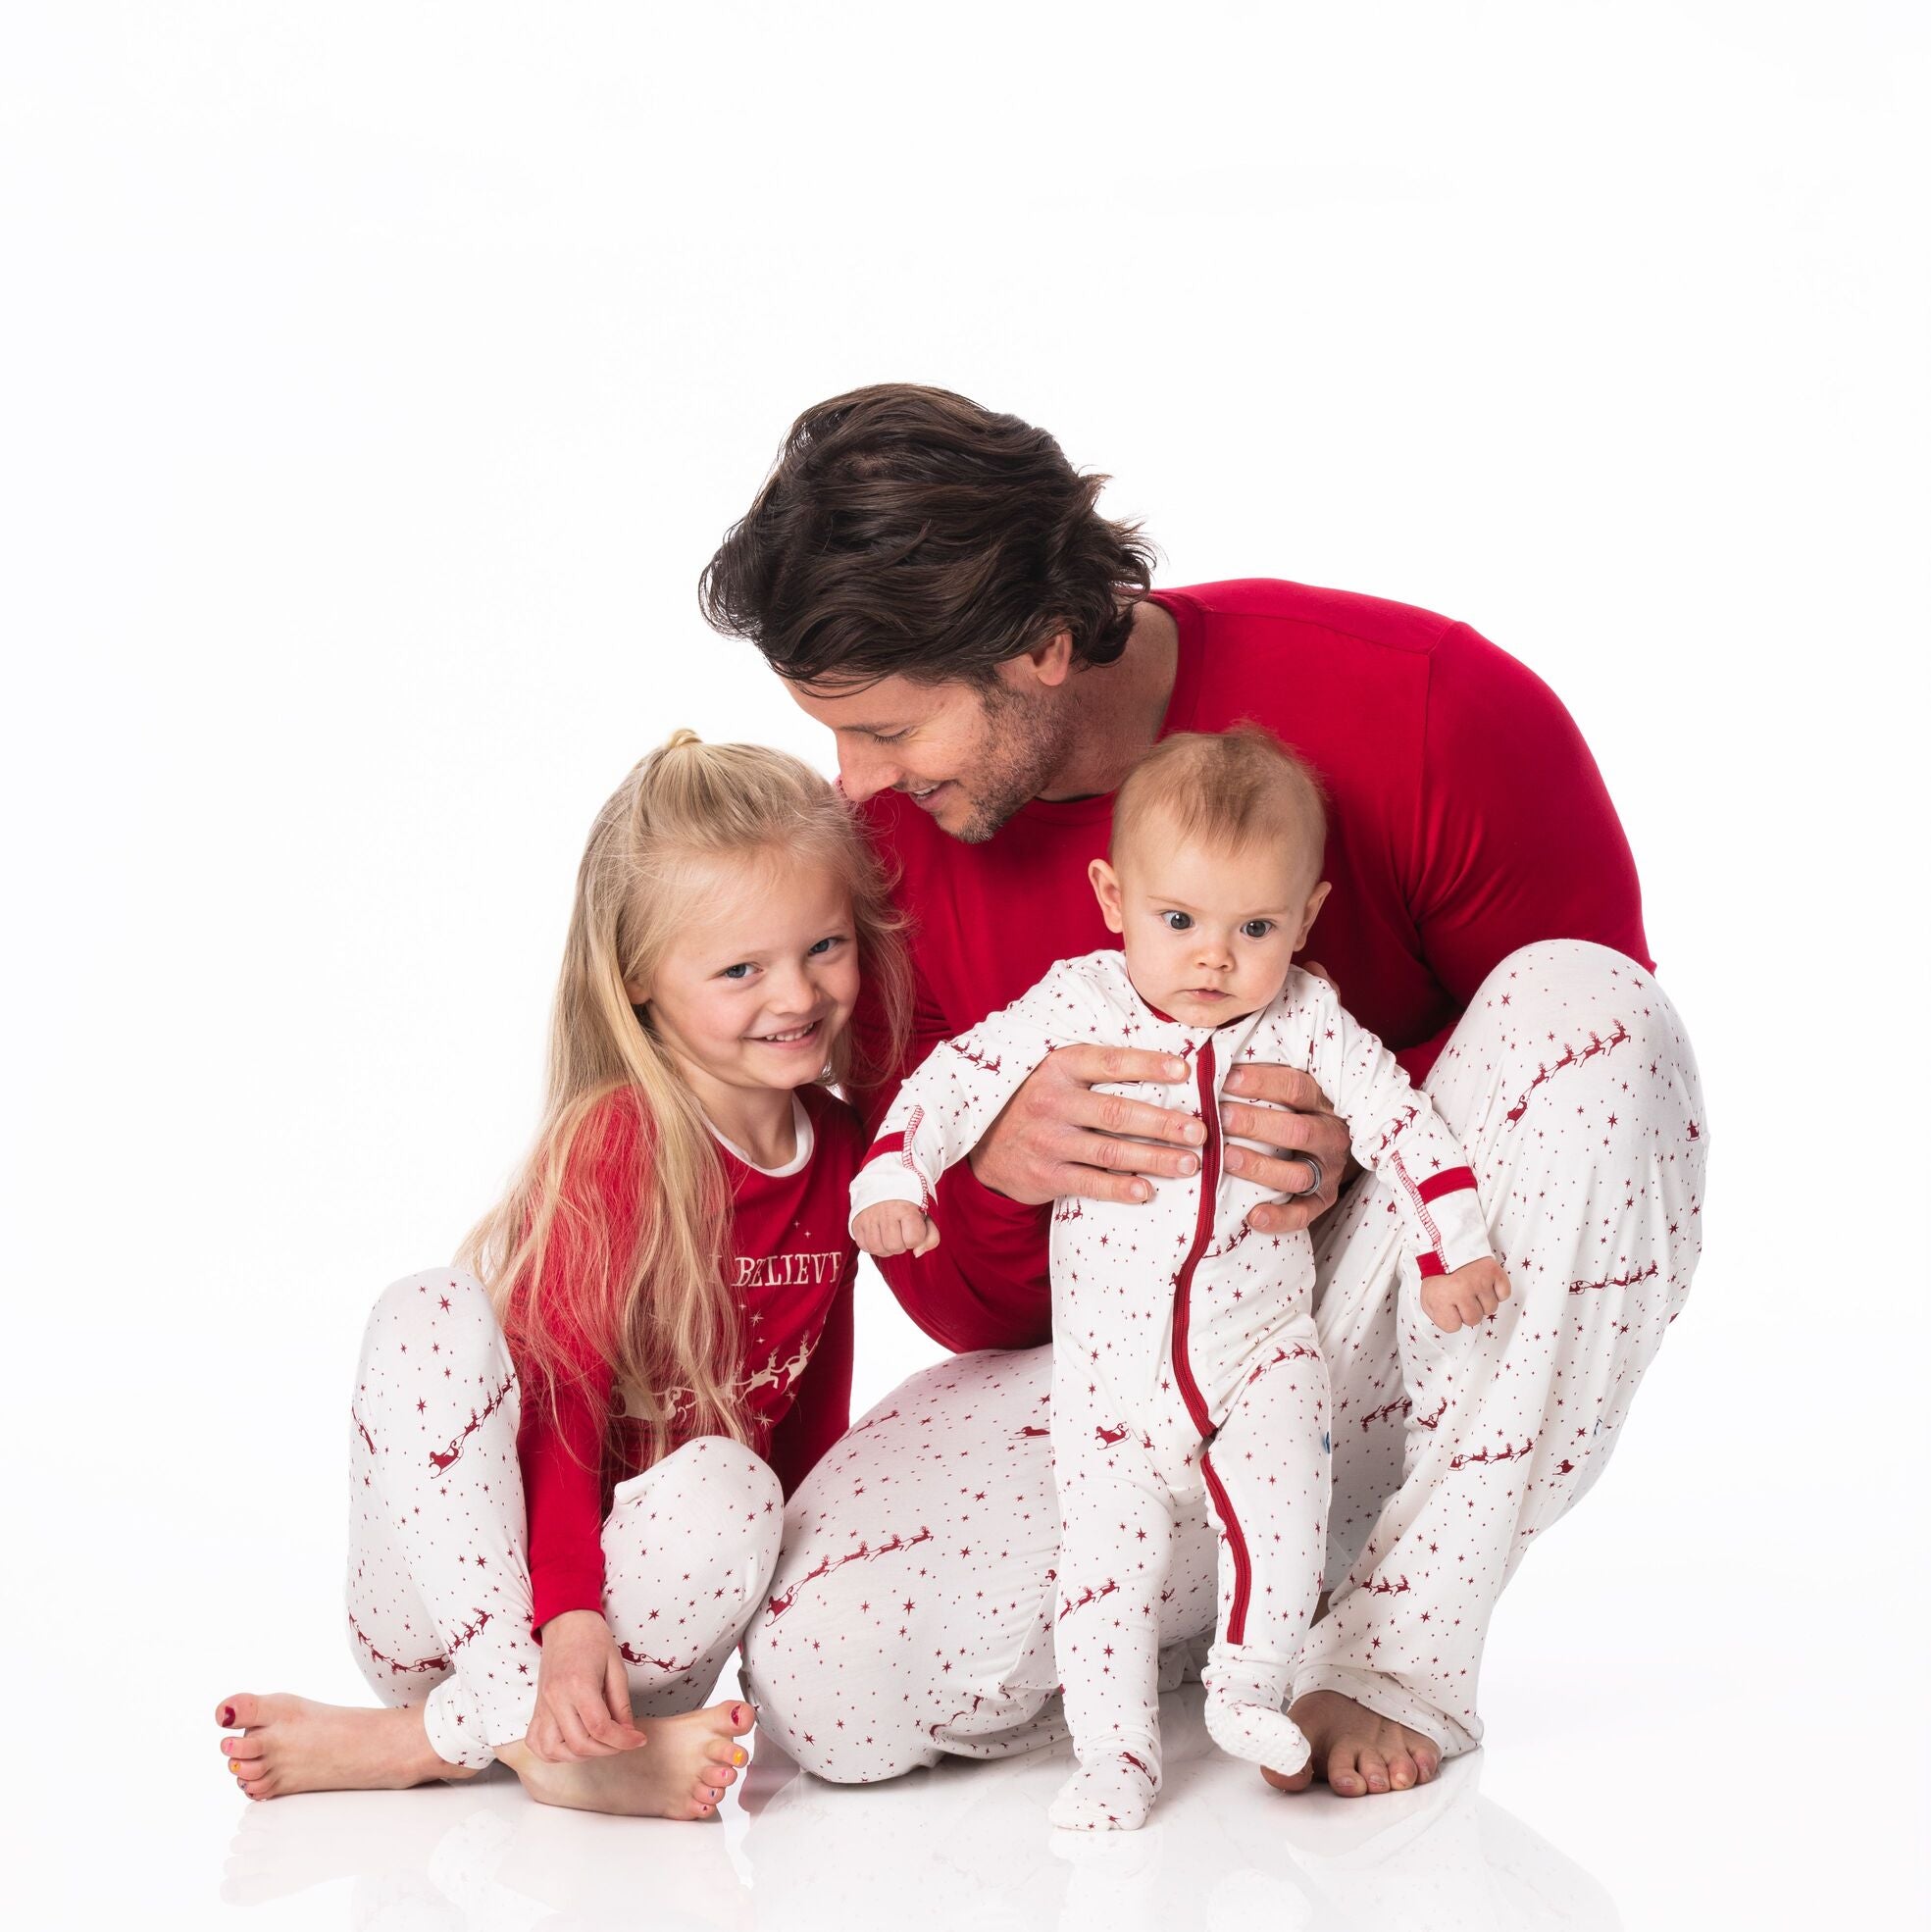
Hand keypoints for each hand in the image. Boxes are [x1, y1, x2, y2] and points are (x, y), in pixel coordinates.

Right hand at [525, 1609, 647, 1762]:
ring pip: (553, 1750)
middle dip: (606, 1750)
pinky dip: (553, 1752)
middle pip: (579, 1744)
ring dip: (579, 1755)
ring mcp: (542, 1705)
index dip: (623, 1740)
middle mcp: (556, 1698)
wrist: (566, 1622)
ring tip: (598, 1743)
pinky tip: (571, 1744)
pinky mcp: (536, 1709)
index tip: (638, 1740)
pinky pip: (536, 1743)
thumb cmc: (593, 1639)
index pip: (600, 1728)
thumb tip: (627, 1733)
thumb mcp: (616, 1667)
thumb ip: (621, 1703)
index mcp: (579, 1684)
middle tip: (622, 1741)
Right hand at [854, 1200, 938, 1257]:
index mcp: (906, 1208)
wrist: (885, 1180)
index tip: (914, 1229)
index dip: (916, 1238)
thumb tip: (917, 1253)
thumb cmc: (908, 1202)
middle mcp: (885, 1212)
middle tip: (901, 1234)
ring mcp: (869, 1217)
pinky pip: (863, 1246)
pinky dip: (872, 1245)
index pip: (913, 1239)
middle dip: (901, 1245)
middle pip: (894, 1246)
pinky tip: (878, 1236)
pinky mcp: (857, 1221)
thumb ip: (930, 1237)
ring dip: (886, 1248)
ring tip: (889, 1237)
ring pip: (877, 1249)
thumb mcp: (926, 1214)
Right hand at [967, 1044, 1204, 1206]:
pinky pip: (1089, 1183)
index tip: (1185, 1072)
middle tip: (1200, 1131)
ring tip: (1189, 1164)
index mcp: (1058, 1068)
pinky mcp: (1045, 1174)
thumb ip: (1096, 1069)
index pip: (1109, 1063)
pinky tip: (1146, 1191)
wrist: (985, 1145)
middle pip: (1117, 1112)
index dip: (1148, 1065)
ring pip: (1110, 1151)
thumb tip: (1165, 1066)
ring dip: (1154, 1158)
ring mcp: (1048, 1140)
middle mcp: (1052, 1102)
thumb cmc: (1037, 1102)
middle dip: (1163, 1123)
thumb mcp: (1055, 1074)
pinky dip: (1119, 1189)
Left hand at [1218, 1062, 1352, 1233]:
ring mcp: (1328, 1171)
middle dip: (1256, 1123)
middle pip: (1297, 1130)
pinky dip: (1279, 1218)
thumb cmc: (1293, 1110)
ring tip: (1224, 1159)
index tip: (1226, 1077)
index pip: (1296, 1086)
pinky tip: (1252, 1216)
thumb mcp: (1288, 1088)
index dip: (1262, 1082)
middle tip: (1219, 1117)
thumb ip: (1262, 1074)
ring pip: (1299, 1174)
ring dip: (1260, 1167)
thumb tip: (1213, 1052)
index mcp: (1322, 1101)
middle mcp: (1330, 1136)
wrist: (1328, 1148)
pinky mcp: (1322, 1201)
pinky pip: (1303, 1214)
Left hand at [1420, 1256, 1512, 1332]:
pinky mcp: (1494, 1272)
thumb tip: (1452, 1325)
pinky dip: (1498, 1291)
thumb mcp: (1428, 1296)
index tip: (1449, 1306)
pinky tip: (1486, 1284)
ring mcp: (1480, 1281)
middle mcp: (1461, 1290)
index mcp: (1441, 1296)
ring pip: (1491, 1309)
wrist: (1448, 1247)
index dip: (1452, 1318)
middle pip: (1474, 1320)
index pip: (1452, 1327)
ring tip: (1473, 1287)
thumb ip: (1438, 1315)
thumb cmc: (1439, 1273)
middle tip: (1463, 1296)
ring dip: (1483, 1301)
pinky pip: (1504, 1294)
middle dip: (1469, 1311)